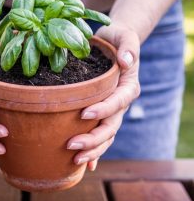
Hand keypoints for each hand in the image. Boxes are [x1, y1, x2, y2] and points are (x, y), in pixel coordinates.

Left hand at [67, 24, 140, 170]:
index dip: (103, 110)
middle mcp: (121, 103)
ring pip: (106, 136)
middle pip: (111, 125)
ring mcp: (113, 111)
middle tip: (71, 144)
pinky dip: (94, 151)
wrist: (115, 46)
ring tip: (75, 159)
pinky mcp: (103, 114)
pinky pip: (100, 135)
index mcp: (128, 87)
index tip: (83, 114)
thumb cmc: (118, 40)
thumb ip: (129, 47)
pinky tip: (83, 164)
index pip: (117, 102)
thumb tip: (126, 62)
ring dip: (93, 149)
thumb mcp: (125, 36)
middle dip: (93, 138)